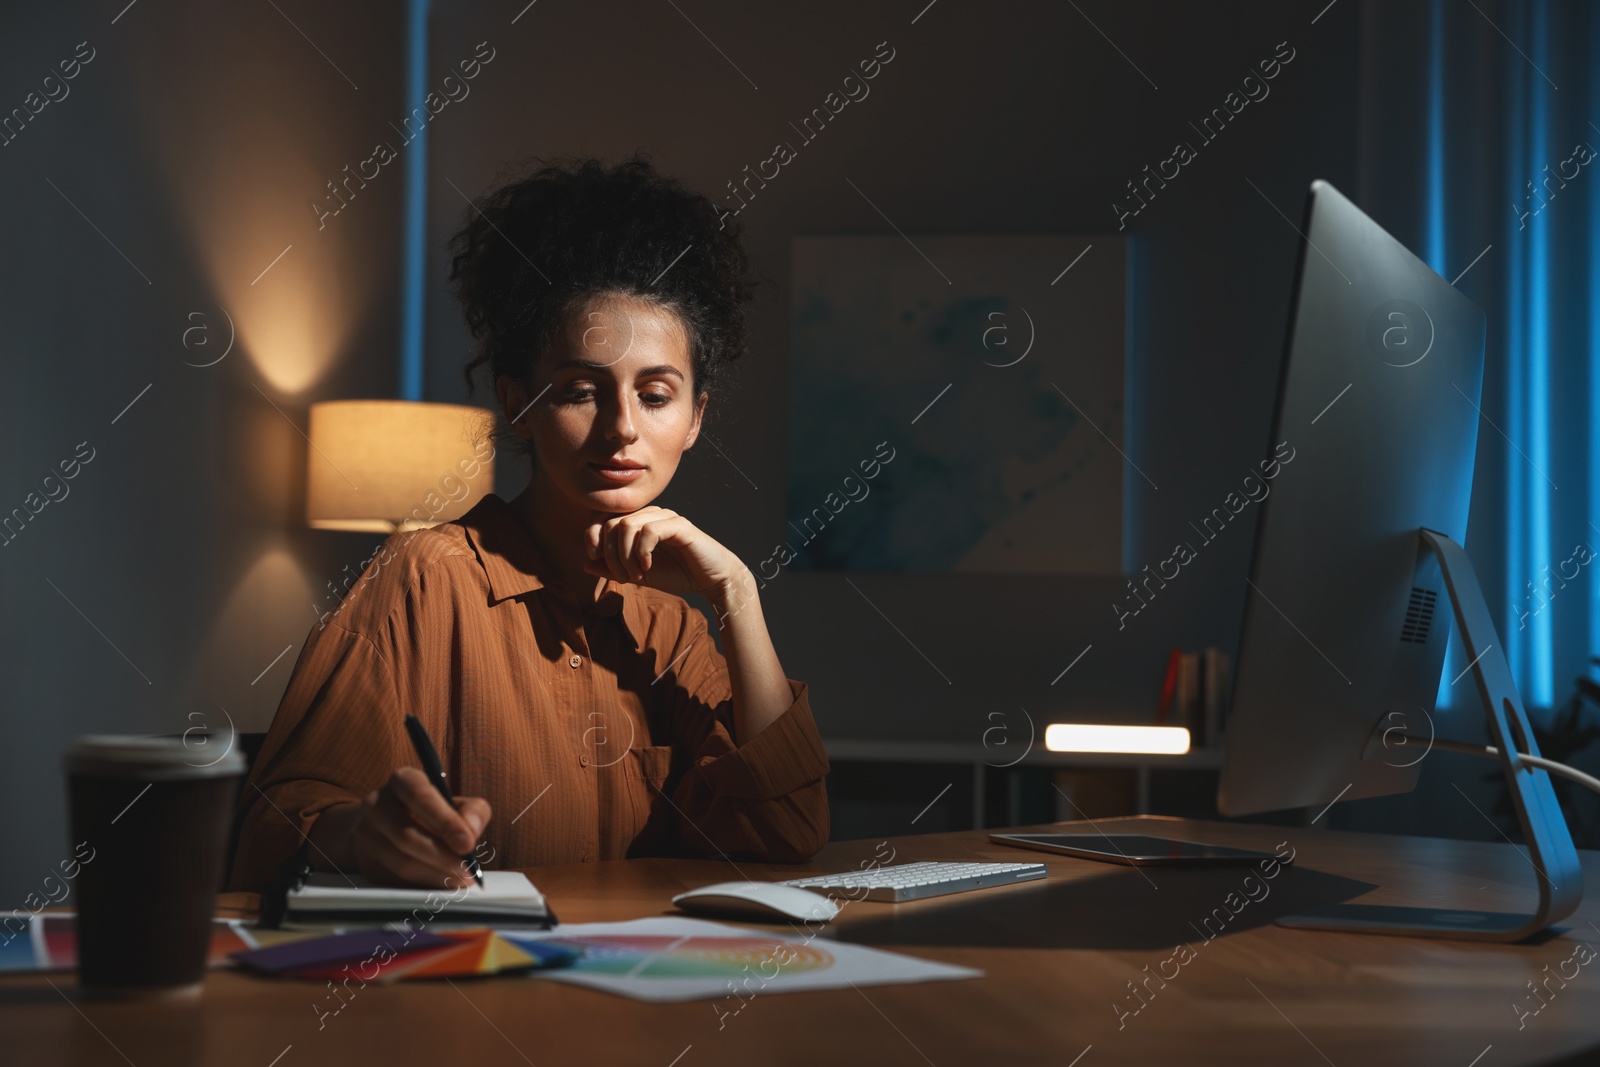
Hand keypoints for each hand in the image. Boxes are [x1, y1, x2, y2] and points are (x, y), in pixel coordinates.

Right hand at [340, 767, 491, 889]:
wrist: (387, 826)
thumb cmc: (431, 812)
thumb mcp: (455, 802)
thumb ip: (473, 811)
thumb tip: (471, 830)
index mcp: (402, 780)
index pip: (420, 797)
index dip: (445, 821)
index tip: (467, 844)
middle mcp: (376, 804)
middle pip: (407, 835)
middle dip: (442, 856)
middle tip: (467, 870)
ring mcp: (365, 834)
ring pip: (401, 862)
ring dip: (435, 875)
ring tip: (461, 879)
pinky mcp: (366, 862)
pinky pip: (396, 880)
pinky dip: (424, 884)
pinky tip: (443, 883)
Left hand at [584, 506, 747, 598]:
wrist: (711, 580)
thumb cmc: (677, 575)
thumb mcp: (638, 574)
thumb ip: (612, 568)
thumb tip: (585, 562)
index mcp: (638, 521)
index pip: (603, 516)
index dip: (592, 535)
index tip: (594, 557)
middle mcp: (650, 514)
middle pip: (612, 523)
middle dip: (610, 554)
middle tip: (623, 576)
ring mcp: (665, 517)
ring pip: (627, 525)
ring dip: (624, 555)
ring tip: (636, 574)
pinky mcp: (679, 526)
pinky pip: (648, 530)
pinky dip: (642, 552)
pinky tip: (648, 567)